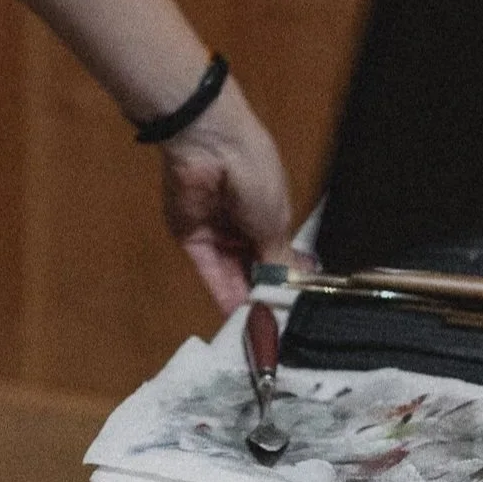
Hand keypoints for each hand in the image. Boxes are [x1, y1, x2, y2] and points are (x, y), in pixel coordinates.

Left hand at [157, 78, 292, 315]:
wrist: (211, 147)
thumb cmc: (256, 176)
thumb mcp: (276, 221)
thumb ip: (277, 260)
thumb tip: (287, 289)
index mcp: (270, 217)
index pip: (277, 258)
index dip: (282, 284)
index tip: (291, 314)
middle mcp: (243, 228)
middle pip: (253, 269)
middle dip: (262, 297)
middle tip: (274, 333)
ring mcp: (217, 234)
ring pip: (232, 274)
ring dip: (243, 301)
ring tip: (258, 333)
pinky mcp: (191, 239)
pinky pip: (209, 271)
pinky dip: (222, 293)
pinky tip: (236, 319)